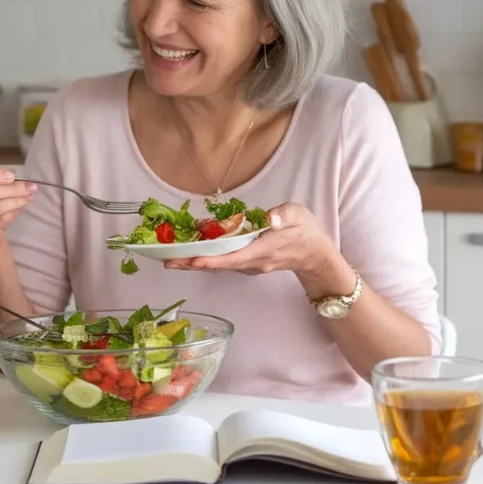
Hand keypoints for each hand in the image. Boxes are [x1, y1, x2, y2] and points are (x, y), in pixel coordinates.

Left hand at [164, 203, 353, 296]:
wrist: (316, 255)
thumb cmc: (306, 232)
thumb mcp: (298, 216)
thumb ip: (283, 216)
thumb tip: (270, 218)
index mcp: (263, 250)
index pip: (232, 258)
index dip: (210, 260)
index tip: (191, 260)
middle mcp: (253, 263)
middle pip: (218, 266)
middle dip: (192, 264)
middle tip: (166, 261)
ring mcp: (250, 266)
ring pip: (219, 266)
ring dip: (195, 264)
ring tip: (171, 259)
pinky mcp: (247, 264)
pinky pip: (223, 264)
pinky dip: (206, 260)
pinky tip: (192, 254)